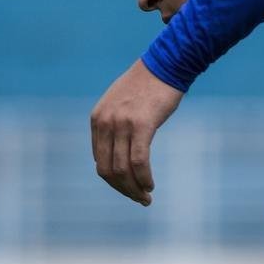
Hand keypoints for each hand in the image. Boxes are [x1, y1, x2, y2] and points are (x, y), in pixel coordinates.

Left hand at [90, 59, 182, 205]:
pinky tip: (150, 185)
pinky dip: (144, 178)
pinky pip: (139, 161)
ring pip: (123, 169)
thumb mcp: (121, 103)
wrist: (165, 64)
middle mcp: (105, 123)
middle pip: (108, 170)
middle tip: (138, 199)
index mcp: (97, 119)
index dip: (114, 180)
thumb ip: (114, 126)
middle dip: (123, 189)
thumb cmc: (148, 84)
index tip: (129, 187)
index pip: (99, 161)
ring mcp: (122, 124)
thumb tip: (118, 153)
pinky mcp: (141, 125)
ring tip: (146, 197)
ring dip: (134, 188)